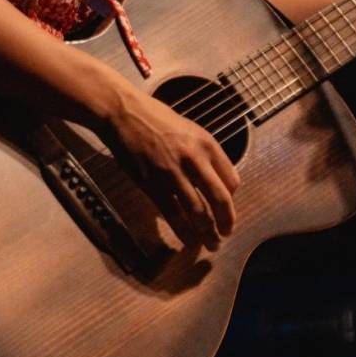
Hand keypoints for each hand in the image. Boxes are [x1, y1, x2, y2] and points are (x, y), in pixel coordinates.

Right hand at [101, 87, 238, 250]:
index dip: (231, 199)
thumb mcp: (188, 129)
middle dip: (226, 222)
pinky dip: (183, 231)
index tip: (225, 208)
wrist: (123, 113)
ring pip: (198, 211)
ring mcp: (173, 173)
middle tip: (226, 234)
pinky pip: (173, 214)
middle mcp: (194, 159)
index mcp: (207, 144)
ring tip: (211, 243)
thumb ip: (203, 153)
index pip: (232, 179)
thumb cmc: (154, 118)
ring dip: (207, 232)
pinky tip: (188, 240)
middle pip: (220, 199)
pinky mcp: (153, 184)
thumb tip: (213, 178)